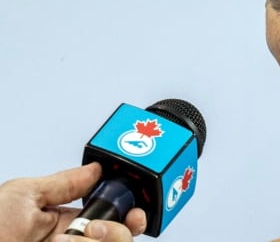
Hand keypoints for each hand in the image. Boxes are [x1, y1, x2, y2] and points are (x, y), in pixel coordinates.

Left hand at [0, 163, 145, 241]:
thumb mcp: (21, 196)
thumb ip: (64, 182)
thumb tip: (95, 168)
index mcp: (63, 221)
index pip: (111, 213)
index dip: (130, 209)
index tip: (135, 210)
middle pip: (121, 234)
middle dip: (118, 229)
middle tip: (95, 230)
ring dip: (100, 239)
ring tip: (68, 241)